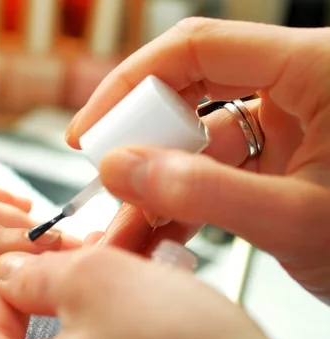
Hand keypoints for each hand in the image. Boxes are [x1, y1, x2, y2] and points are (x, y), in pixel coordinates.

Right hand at [66, 19, 329, 299]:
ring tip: (129, 226)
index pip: (197, 49)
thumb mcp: (299, 219)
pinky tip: (162, 230)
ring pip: (198, 141)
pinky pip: (217, 170)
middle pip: (188, 91)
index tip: (89, 129)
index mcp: (315, 71)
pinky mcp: (281, 162)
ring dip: (160, 183)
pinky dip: (185, 201)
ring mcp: (288, 128)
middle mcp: (298, 89)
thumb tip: (125, 170)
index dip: (129, 84)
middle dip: (142, 142)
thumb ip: (205, 193)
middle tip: (111, 183)